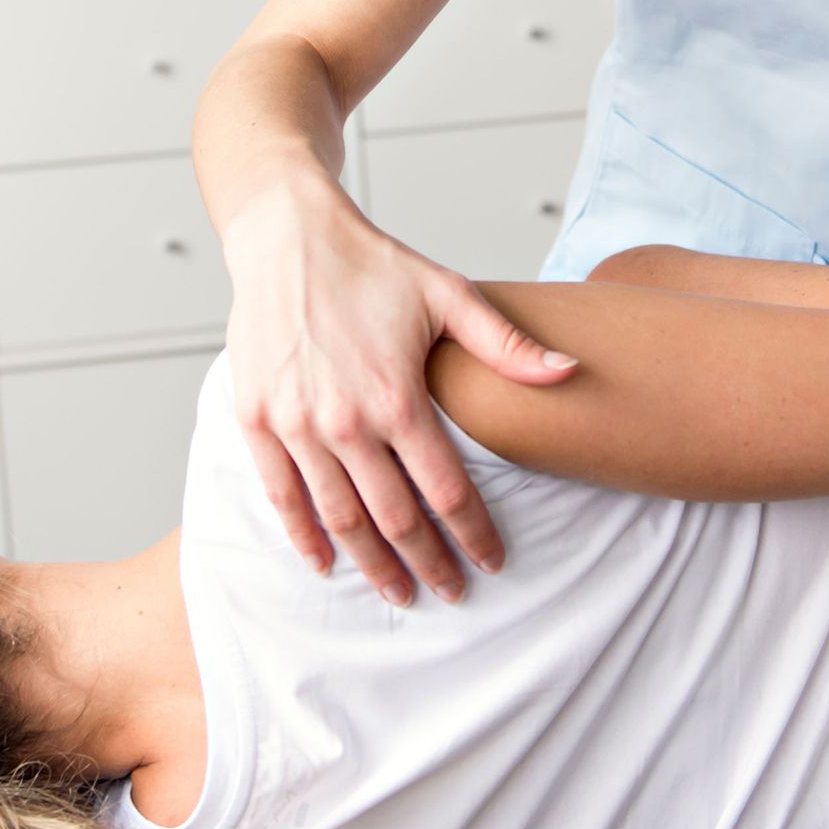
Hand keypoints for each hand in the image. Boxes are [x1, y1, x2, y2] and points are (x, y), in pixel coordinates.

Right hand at [221, 178, 577, 606]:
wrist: (286, 235)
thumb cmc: (370, 264)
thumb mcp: (448, 295)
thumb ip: (506, 344)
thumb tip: (570, 373)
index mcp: (399, 398)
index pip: (448, 492)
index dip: (474, 535)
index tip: (492, 562)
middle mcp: (346, 422)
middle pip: (397, 519)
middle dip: (429, 564)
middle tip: (452, 592)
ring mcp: (297, 426)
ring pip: (342, 519)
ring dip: (373, 565)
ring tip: (399, 593)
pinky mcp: (258, 421)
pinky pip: (283, 496)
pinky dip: (306, 536)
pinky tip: (327, 563)